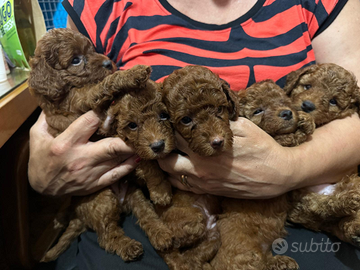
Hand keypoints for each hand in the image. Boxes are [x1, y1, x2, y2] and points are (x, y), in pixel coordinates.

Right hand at [28, 111, 138, 195]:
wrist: (41, 189)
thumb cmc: (41, 159)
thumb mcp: (37, 136)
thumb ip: (46, 118)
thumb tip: (56, 101)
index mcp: (66, 144)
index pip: (90, 122)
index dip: (103, 112)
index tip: (113, 104)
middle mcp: (81, 158)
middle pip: (112, 145)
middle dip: (128, 136)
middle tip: (139, 125)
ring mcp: (90, 173)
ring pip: (118, 159)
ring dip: (132, 148)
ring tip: (143, 138)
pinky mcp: (96, 183)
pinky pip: (117, 175)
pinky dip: (130, 165)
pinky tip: (138, 156)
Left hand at [158, 118, 296, 198]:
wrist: (279, 175)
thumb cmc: (263, 148)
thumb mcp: (244, 126)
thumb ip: (221, 119)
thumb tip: (205, 109)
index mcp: (206, 149)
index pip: (176, 136)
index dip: (170, 126)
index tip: (168, 119)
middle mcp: (199, 168)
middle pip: (165, 158)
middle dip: (163, 147)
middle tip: (165, 137)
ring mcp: (203, 183)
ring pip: (169, 174)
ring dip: (166, 162)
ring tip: (169, 151)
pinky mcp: (208, 192)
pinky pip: (181, 187)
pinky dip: (175, 176)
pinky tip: (179, 167)